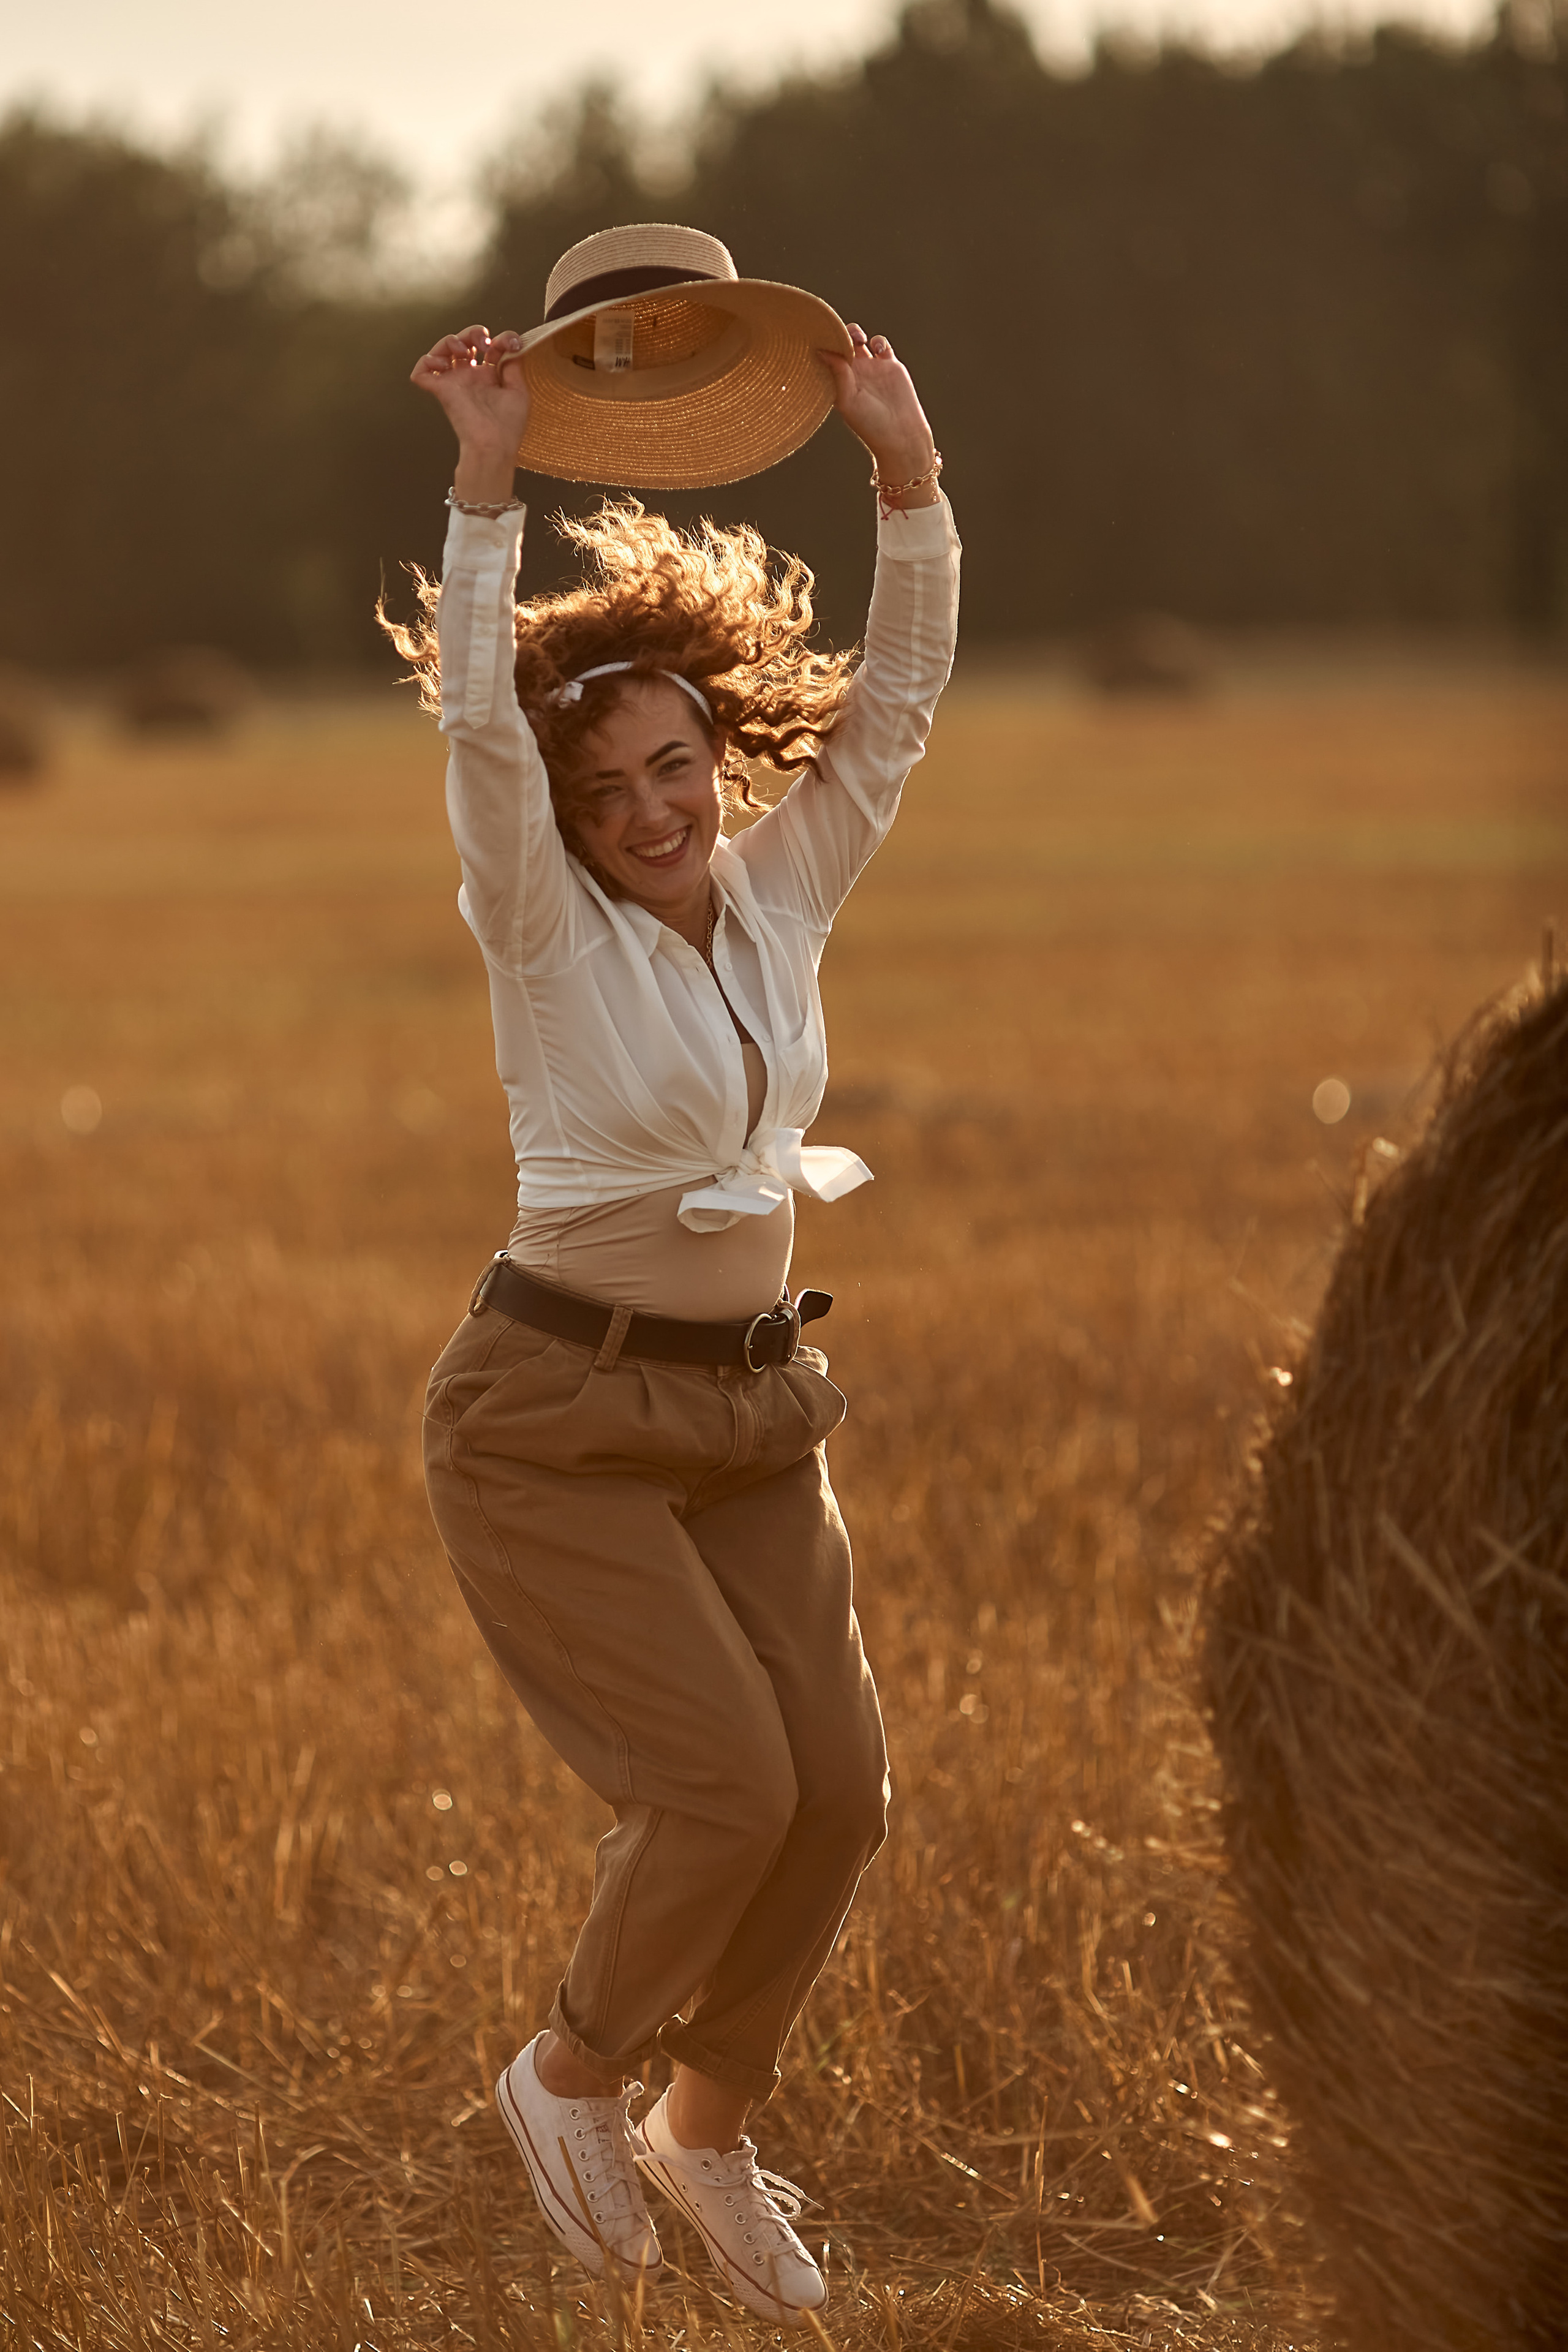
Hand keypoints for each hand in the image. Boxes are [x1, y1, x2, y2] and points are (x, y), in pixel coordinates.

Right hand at [412, 325, 530, 503]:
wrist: (493, 445)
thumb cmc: (508, 426)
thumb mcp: (519, 391)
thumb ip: (514, 367)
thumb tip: (511, 348)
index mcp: (490, 377)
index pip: (489, 347)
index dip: (501, 338)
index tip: (512, 343)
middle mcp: (471, 377)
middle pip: (464, 341)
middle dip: (473, 332)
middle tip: (483, 342)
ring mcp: (454, 382)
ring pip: (442, 349)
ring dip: (451, 340)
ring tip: (463, 350)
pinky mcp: (440, 390)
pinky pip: (422, 371)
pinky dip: (427, 360)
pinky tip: (443, 364)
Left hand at [819, 325, 937, 499]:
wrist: (900, 433)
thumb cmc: (870, 423)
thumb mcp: (848, 399)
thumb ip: (837, 374)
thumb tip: (821, 350)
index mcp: (838, 382)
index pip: (826, 357)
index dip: (822, 345)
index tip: (819, 335)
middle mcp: (852, 374)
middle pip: (840, 344)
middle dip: (838, 334)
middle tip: (840, 334)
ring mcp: (871, 368)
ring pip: (859, 340)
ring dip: (855, 333)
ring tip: (857, 339)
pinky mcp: (890, 365)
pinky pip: (881, 344)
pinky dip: (878, 340)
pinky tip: (876, 347)